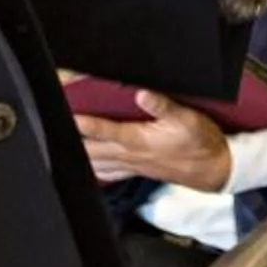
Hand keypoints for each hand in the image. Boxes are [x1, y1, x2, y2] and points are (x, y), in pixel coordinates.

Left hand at [76, 89, 230, 189]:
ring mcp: (132, 165)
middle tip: (54, 129)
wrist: (212, 169)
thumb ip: (163, 106)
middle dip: (73, 140)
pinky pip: (108, 173)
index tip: (67, 114)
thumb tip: (141, 93)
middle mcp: (130, 155)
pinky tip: (87, 167)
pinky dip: (93, 169)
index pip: (105, 132)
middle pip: (92, 150)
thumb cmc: (200, 141)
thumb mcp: (187, 118)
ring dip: (79, 156)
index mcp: (139, 141)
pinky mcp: (137, 170)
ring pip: (96, 164)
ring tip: (61, 147)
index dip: (84, 124)